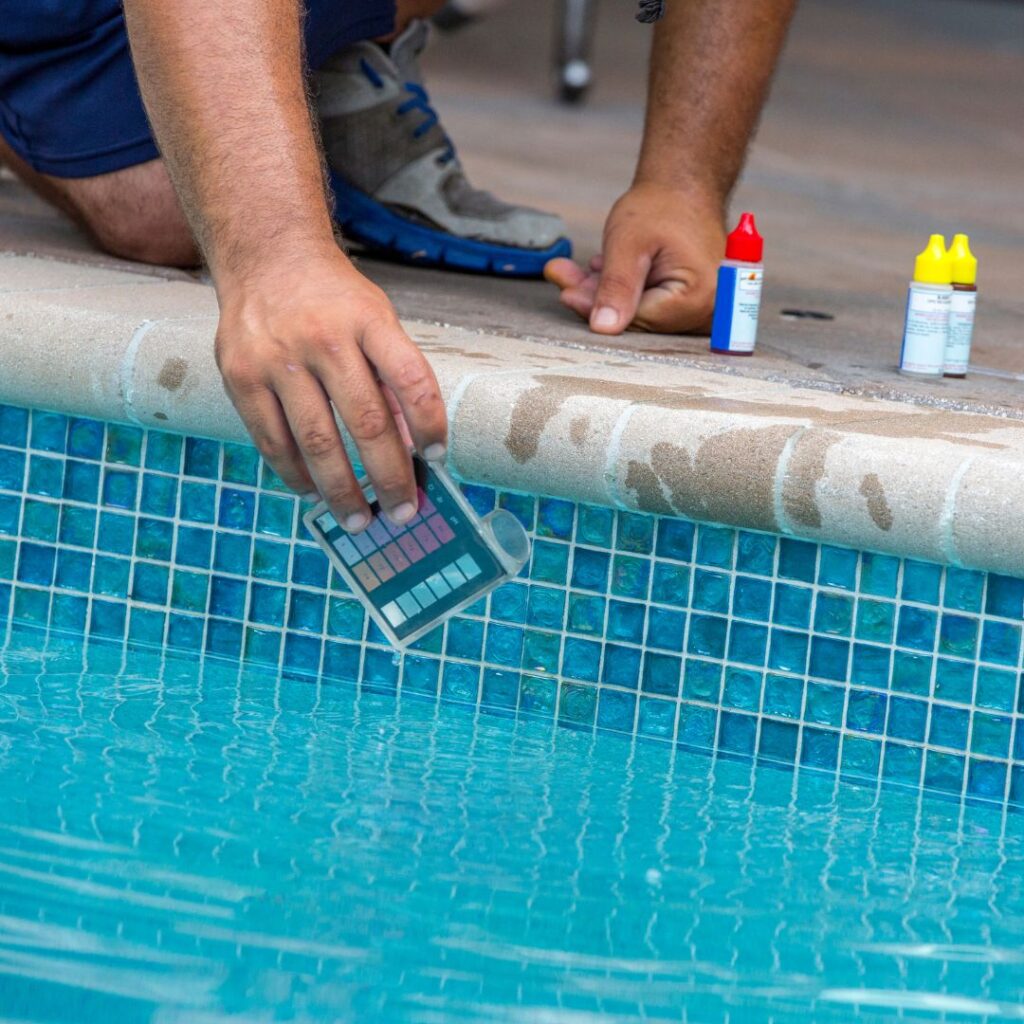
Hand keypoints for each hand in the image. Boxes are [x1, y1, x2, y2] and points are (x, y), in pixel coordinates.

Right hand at [214, 249, 446, 531]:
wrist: (266, 257)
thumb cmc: (334, 300)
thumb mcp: (376, 318)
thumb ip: (392, 376)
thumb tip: (409, 449)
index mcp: (369, 320)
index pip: (411, 379)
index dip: (429, 424)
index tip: (439, 458)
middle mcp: (323, 337)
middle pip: (367, 423)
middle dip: (389, 477)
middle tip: (403, 512)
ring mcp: (277, 358)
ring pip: (317, 442)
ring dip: (342, 491)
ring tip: (360, 520)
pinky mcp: (241, 376)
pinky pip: (273, 440)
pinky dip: (295, 474)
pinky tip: (313, 491)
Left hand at [545, 183, 724, 335]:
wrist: (685, 185)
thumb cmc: (662, 205)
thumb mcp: (629, 243)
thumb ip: (616, 286)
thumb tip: (603, 328)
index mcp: (696, 297)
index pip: (637, 319)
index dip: (599, 307)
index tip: (567, 294)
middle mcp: (705, 308)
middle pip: (638, 318)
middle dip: (598, 298)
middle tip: (563, 277)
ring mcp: (700, 306)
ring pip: (639, 311)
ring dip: (606, 292)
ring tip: (579, 270)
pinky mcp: (688, 301)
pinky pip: (648, 303)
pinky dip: (622, 289)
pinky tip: (601, 269)